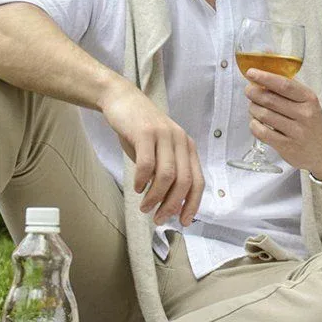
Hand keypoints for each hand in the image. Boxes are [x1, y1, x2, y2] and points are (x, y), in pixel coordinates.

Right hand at [98, 85, 202, 225]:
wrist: (122, 100)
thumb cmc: (140, 131)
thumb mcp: (159, 152)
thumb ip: (167, 174)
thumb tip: (171, 206)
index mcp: (188, 147)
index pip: (198, 181)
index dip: (193, 204)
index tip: (184, 222)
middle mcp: (180, 140)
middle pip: (184, 181)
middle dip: (171, 205)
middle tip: (158, 219)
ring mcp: (164, 135)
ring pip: (166, 176)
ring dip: (155, 197)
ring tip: (144, 207)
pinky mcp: (145, 132)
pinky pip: (147, 164)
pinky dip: (142, 181)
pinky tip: (136, 187)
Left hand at [241, 64, 321, 179]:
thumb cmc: (311, 121)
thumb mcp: (306, 101)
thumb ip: (288, 87)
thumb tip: (263, 68)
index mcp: (309, 99)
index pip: (284, 85)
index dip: (265, 77)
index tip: (251, 72)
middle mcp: (304, 114)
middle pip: (271, 100)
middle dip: (254, 93)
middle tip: (249, 91)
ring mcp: (296, 132)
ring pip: (264, 115)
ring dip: (253, 108)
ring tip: (253, 107)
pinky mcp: (287, 147)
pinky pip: (262, 133)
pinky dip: (254, 125)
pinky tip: (255, 122)